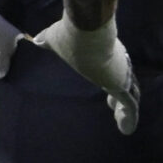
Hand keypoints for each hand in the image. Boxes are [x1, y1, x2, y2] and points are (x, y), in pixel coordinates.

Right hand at [34, 17, 138, 134]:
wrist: (82, 30)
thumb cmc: (69, 34)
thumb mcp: (53, 39)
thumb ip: (46, 41)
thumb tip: (33, 42)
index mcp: (102, 54)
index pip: (108, 68)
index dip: (108, 77)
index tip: (105, 86)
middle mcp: (115, 64)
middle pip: (122, 81)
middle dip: (119, 94)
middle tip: (112, 105)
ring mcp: (120, 75)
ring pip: (129, 95)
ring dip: (125, 110)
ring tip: (122, 123)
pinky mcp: (120, 85)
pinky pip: (129, 105)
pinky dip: (129, 118)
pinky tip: (127, 132)